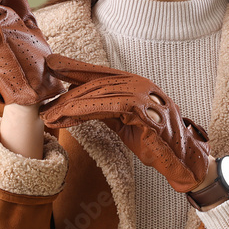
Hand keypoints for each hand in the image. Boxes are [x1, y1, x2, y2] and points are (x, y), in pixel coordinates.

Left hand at [39, 54, 210, 193]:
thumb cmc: (158, 143)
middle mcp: (139, 85)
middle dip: (66, 93)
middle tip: (44, 105)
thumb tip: (80, 105)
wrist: (184, 162)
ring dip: (69, 105)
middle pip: (95, 82)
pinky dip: (82, 111)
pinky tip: (65, 117)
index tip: (53, 66)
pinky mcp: (142, 111)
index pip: (101, 74)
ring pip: (96, 93)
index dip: (76, 68)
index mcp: (135, 85)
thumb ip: (107, 110)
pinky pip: (105, 106)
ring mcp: (142, 96)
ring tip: (49, 116)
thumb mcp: (127, 123)